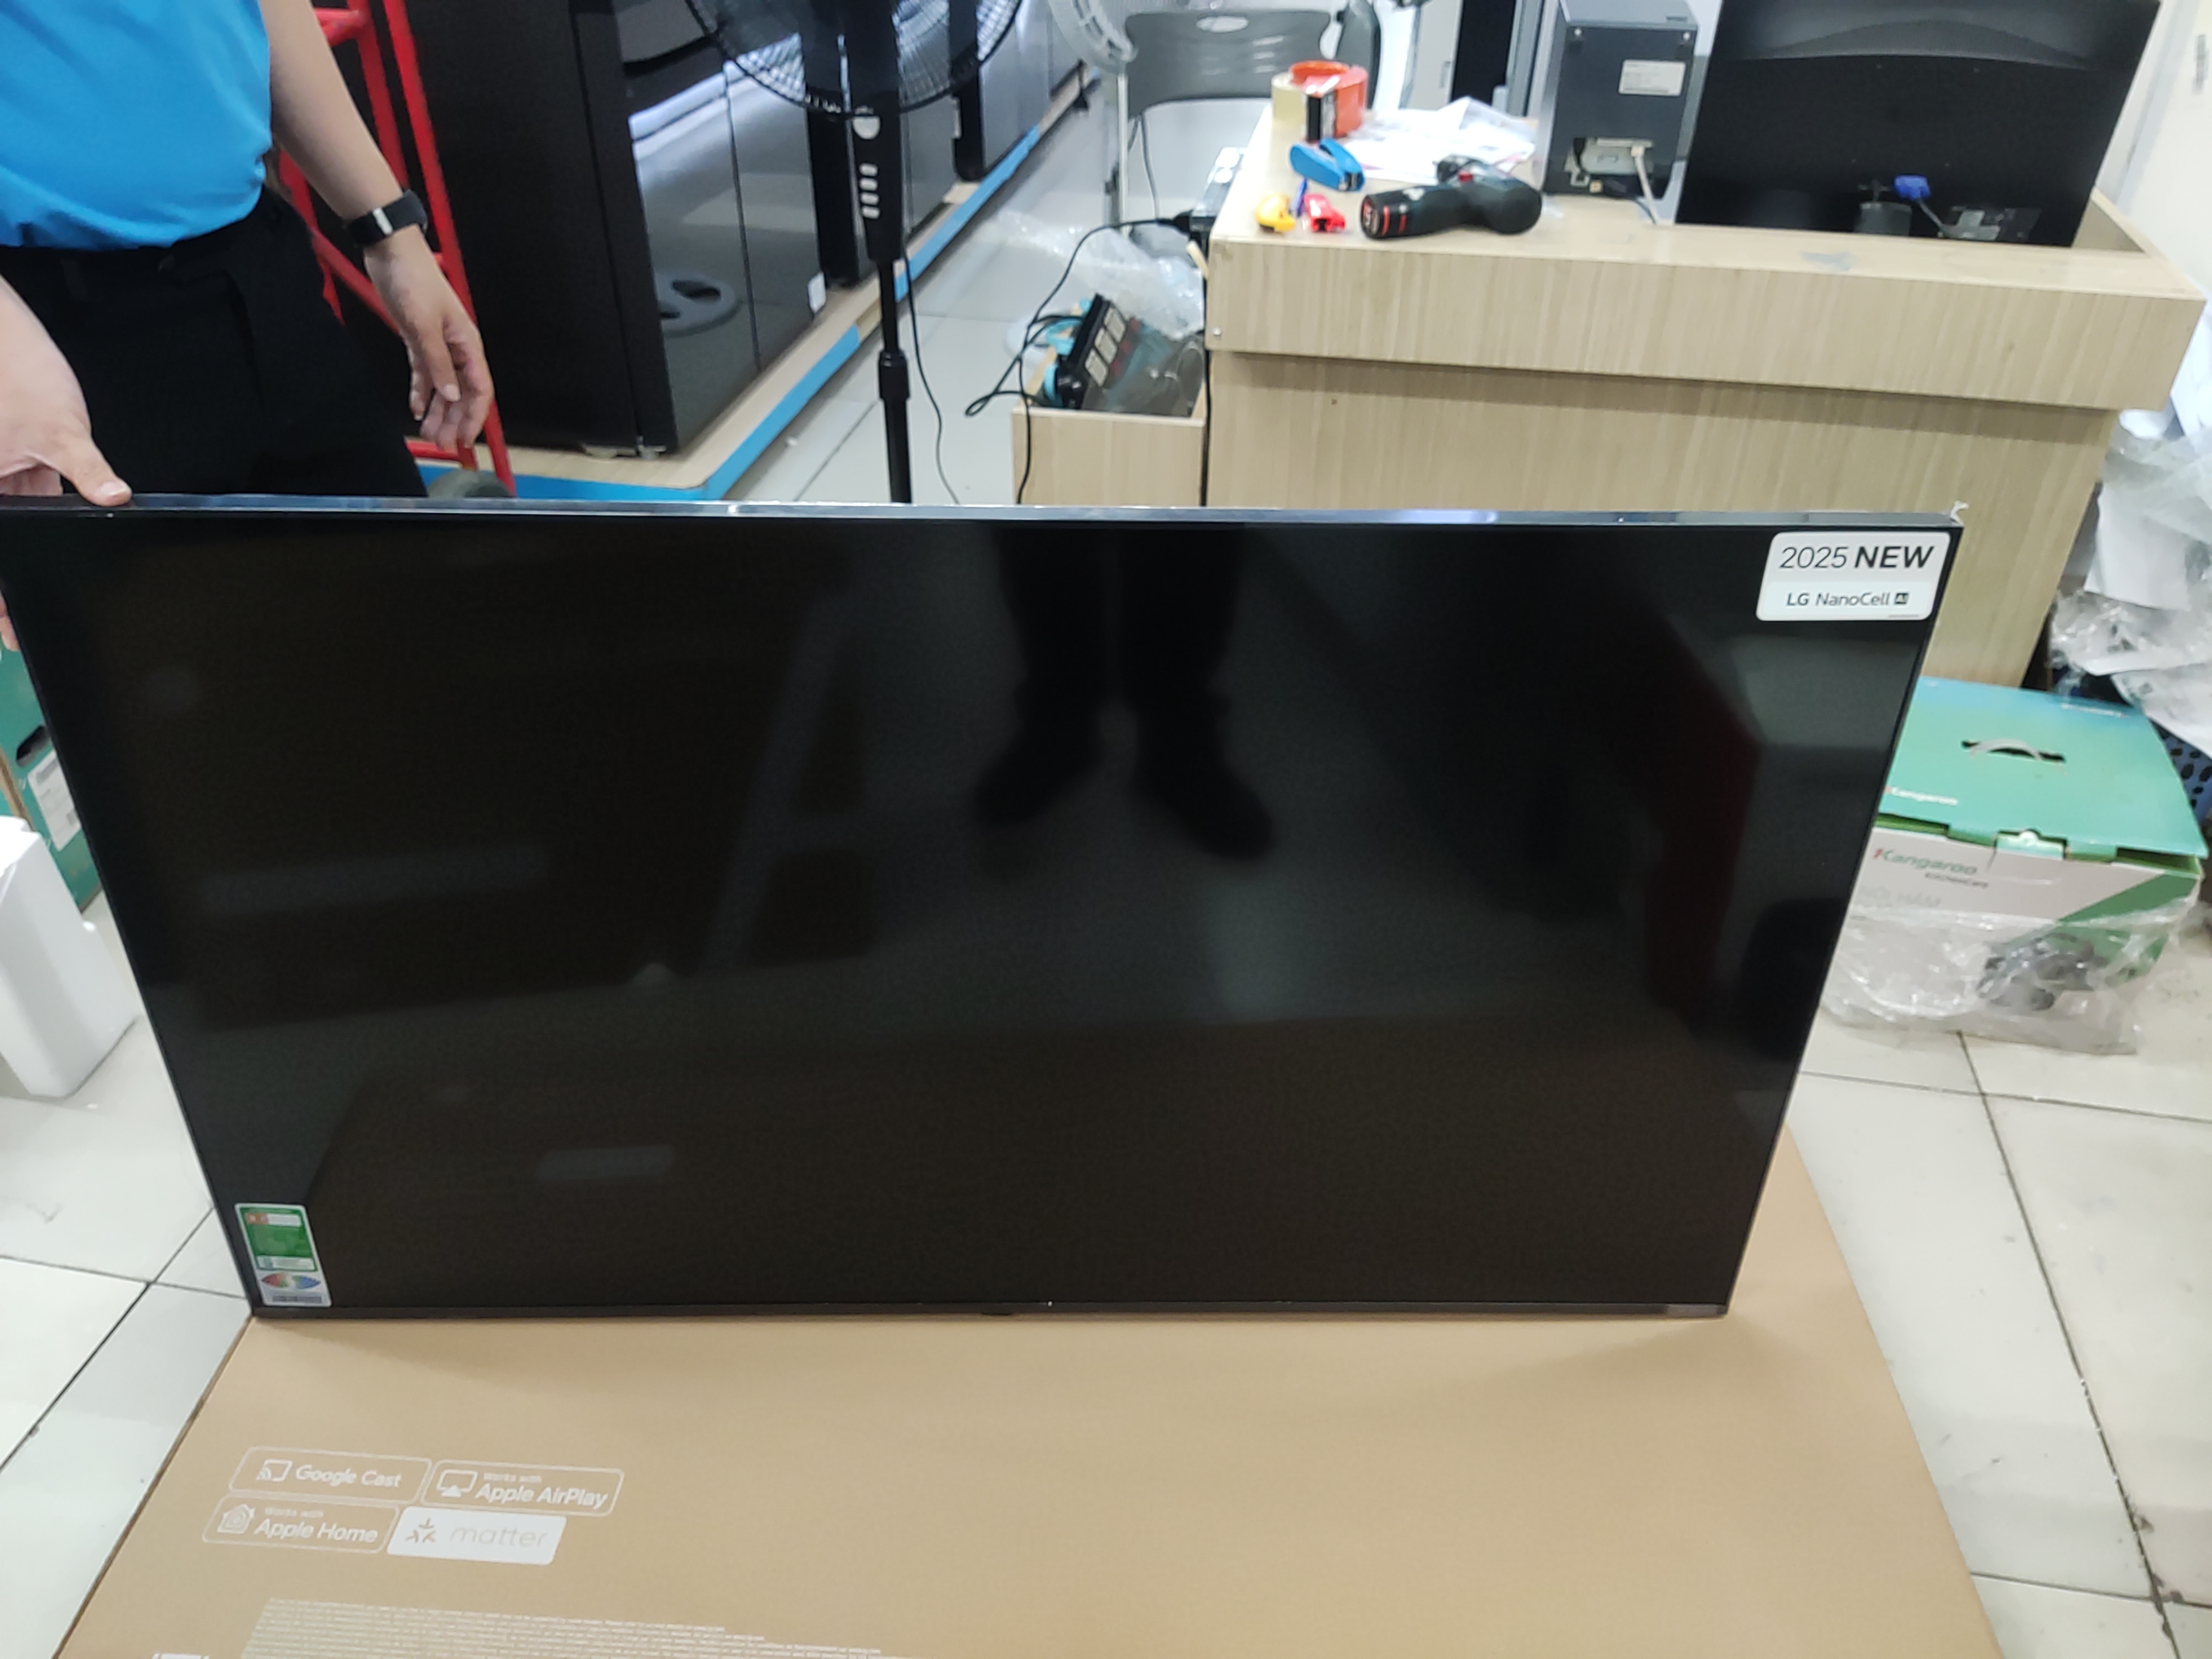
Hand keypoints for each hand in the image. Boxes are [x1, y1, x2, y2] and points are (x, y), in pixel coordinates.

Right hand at [2, 280, 131, 648]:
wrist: (0, 322)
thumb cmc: (17, 368)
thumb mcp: (57, 426)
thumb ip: (85, 469)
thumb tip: (115, 498)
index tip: (8, 630)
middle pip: (8, 541)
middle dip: (15, 579)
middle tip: (30, 624)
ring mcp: (2, 470)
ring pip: (21, 523)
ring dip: (36, 548)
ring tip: (59, 590)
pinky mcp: (21, 458)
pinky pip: (35, 496)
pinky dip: (50, 514)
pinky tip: (78, 529)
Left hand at [365, 228, 492, 451]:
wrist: (391, 252)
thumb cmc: (412, 283)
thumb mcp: (424, 326)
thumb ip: (439, 363)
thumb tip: (453, 398)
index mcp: (467, 345)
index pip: (479, 389)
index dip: (474, 417)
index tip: (464, 440)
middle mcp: (457, 349)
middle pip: (461, 393)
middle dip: (454, 420)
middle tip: (441, 444)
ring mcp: (438, 345)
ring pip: (443, 386)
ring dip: (437, 410)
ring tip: (428, 433)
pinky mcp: (418, 339)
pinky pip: (425, 373)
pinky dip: (422, 391)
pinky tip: (416, 408)